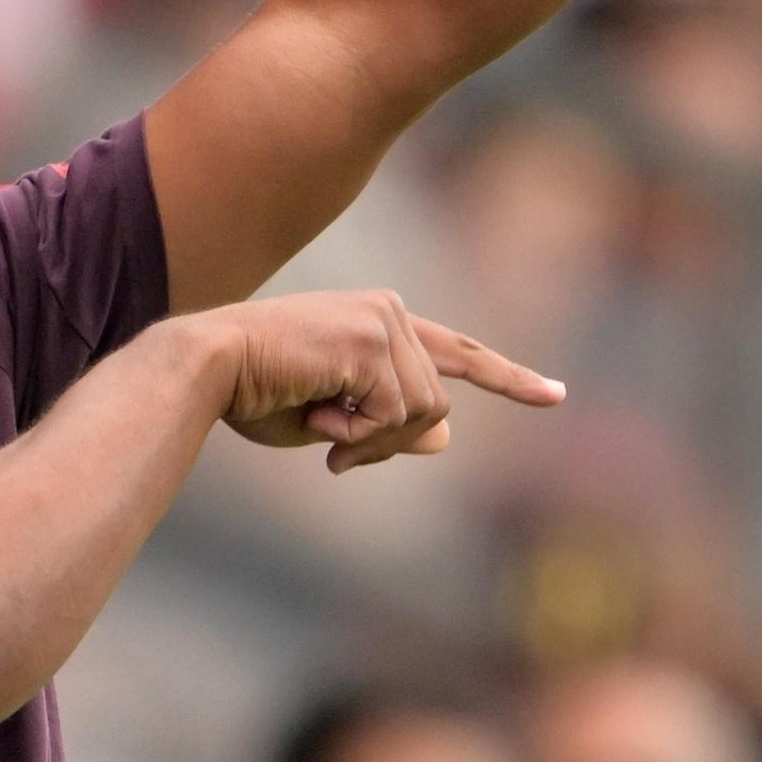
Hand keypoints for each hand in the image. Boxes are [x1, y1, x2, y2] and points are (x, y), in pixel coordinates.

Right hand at [200, 289, 564, 473]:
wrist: (207, 368)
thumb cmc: (254, 393)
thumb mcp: (332, 421)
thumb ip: (389, 424)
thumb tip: (444, 438)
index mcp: (380, 321)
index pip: (457, 351)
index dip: (509, 377)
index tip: (555, 396)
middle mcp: (388, 310)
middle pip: (436, 403)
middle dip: (388, 442)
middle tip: (333, 451)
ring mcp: (382, 319)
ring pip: (422, 412)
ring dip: (370, 440)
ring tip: (320, 427)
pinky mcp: (370, 339)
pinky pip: (394, 416)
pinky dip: (358, 436)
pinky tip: (317, 418)